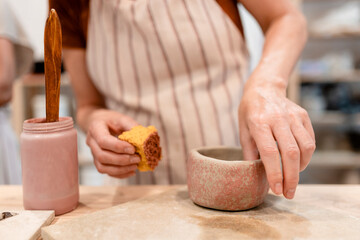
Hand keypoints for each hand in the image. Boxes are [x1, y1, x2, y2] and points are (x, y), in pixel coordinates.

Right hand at [85, 109, 140, 177]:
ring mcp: (93, 153)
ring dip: (120, 169)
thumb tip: (145, 139)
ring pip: (102, 167)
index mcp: (95, 128)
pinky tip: (131, 172)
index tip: (133, 149)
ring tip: (135, 166)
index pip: (103, 141)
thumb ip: (132, 126)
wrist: (99, 122)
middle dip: (121, 160)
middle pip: (102, 156)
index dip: (118, 147)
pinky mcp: (98, 161)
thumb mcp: (122, 118)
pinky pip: (106, 171)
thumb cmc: (111, 120)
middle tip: (137, 158)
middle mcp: (91, 142)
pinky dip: (119, 174)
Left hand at [238, 80, 314, 198]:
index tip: (277, 190)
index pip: (270, 153)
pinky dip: (306, 156)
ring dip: (300, 168)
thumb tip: (253, 176)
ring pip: (305, 147)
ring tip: (292, 177)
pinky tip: (298, 162)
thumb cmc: (249, 111)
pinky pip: (310, 140)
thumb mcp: (243, 130)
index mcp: (258, 123)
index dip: (275, 174)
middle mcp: (277, 119)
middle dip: (291, 177)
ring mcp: (293, 116)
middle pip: (290, 153)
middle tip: (289, 193)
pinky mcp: (303, 116)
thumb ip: (248, 153)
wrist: (264, 88)